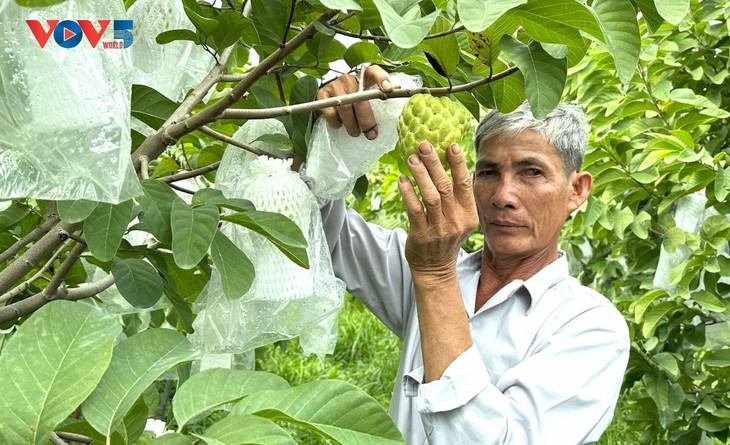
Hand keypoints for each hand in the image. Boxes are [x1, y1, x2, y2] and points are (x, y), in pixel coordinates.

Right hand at [316, 65, 392, 139]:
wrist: (329, 101)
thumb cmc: (354, 102)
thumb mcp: (366, 99)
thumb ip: (376, 103)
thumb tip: (389, 121)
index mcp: (364, 77)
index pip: (374, 71)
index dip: (382, 78)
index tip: (389, 90)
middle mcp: (349, 78)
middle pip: (360, 98)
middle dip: (366, 120)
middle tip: (370, 134)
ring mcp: (334, 85)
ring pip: (345, 107)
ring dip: (351, 124)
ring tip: (355, 133)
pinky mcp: (322, 94)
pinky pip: (330, 112)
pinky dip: (336, 122)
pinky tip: (339, 125)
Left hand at [398, 141, 478, 277]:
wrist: (435, 269)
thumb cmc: (445, 239)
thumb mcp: (459, 220)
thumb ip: (458, 198)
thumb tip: (453, 166)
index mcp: (468, 215)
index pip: (464, 184)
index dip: (458, 164)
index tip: (450, 145)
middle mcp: (456, 221)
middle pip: (445, 186)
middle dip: (434, 163)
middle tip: (424, 145)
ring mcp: (439, 229)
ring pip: (431, 196)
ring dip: (420, 175)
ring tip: (412, 158)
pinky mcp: (422, 235)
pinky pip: (415, 210)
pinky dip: (408, 193)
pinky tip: (403, 180)